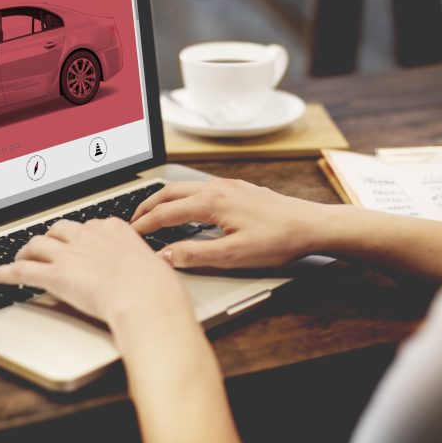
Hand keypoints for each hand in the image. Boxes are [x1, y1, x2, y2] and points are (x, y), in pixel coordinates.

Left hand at [0, 218, 190, 323]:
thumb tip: (156, 265)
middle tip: (46, 249)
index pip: (88, 226)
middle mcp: (88, 235)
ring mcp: (70, 254)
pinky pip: (22, 271)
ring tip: (20, 258)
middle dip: (50, 239)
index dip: (78, 236)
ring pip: (37, 244)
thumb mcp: (156, 265)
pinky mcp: (56, 275)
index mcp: (113, 228)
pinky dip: (4, 273)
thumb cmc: (156, 287)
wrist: (145, 298)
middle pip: (59, 230)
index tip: (76, 244)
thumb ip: (146, 262)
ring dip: (26, 252)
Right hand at [131, 179, 329, 268]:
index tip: (130, 235)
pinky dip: (182, 197)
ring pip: (184, 188)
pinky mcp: (239, 189)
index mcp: (211, 202)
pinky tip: (186, 209)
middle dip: (147, 206)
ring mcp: (228, 186)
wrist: (311, 225)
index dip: (145, 225)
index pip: (166, 213)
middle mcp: (217, 188)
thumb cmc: (278, 240)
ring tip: (153, 214)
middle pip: (169, 192)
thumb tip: (165, 255)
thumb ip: (195, 255)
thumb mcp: (233, 256)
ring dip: (164, 200)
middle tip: (132, 222)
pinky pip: (200, 188)